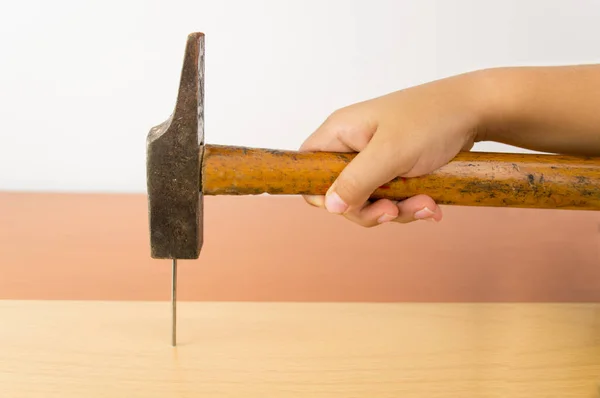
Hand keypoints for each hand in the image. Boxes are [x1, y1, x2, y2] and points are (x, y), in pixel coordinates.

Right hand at [299, 71, 488, 226]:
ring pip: (368, 201)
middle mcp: (351, 146)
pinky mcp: (394, 169)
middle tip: (395, 211)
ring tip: (427, 205)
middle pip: (340, 193)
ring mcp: (374, 159)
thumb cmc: (432, 120)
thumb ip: (356, 181)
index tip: (351, 204)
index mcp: (340, 133)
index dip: (321, 193)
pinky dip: (410, 206)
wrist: (477, 111)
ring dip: (398, 211)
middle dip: (370, 209)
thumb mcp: (391, 153)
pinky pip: (391, 198)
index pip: (308, 168)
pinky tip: (432, 205)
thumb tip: (329, 206)